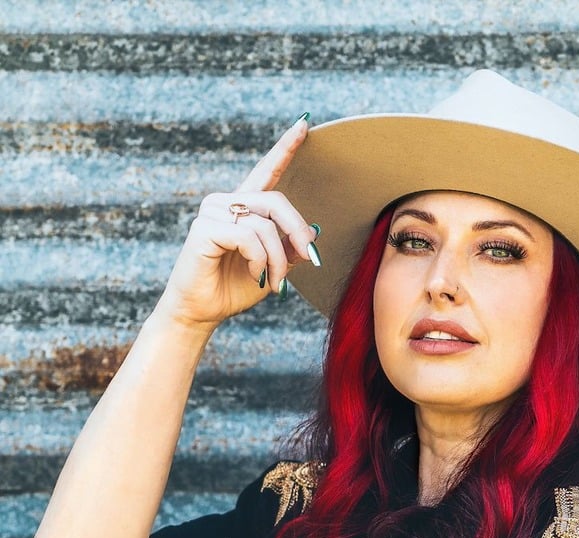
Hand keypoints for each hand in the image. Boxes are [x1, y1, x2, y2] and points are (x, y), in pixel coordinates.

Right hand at [155, 117, 317, 329]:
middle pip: (277, 201)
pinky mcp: (204, 227)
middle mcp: (227, 202)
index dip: (286, 147)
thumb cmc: (234, 288)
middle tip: (309, 261)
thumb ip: (291, 248)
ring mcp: (213, 212)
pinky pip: (249, 237)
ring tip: (276, 282)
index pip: (267, 170)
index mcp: (244, 207)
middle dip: (298, 234)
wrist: (202, 311)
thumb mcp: (274, 267)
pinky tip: (256, 275)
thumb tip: (313, 230)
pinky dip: (261, 260)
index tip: (305, 122)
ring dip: (279, 259)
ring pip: (266, 225)